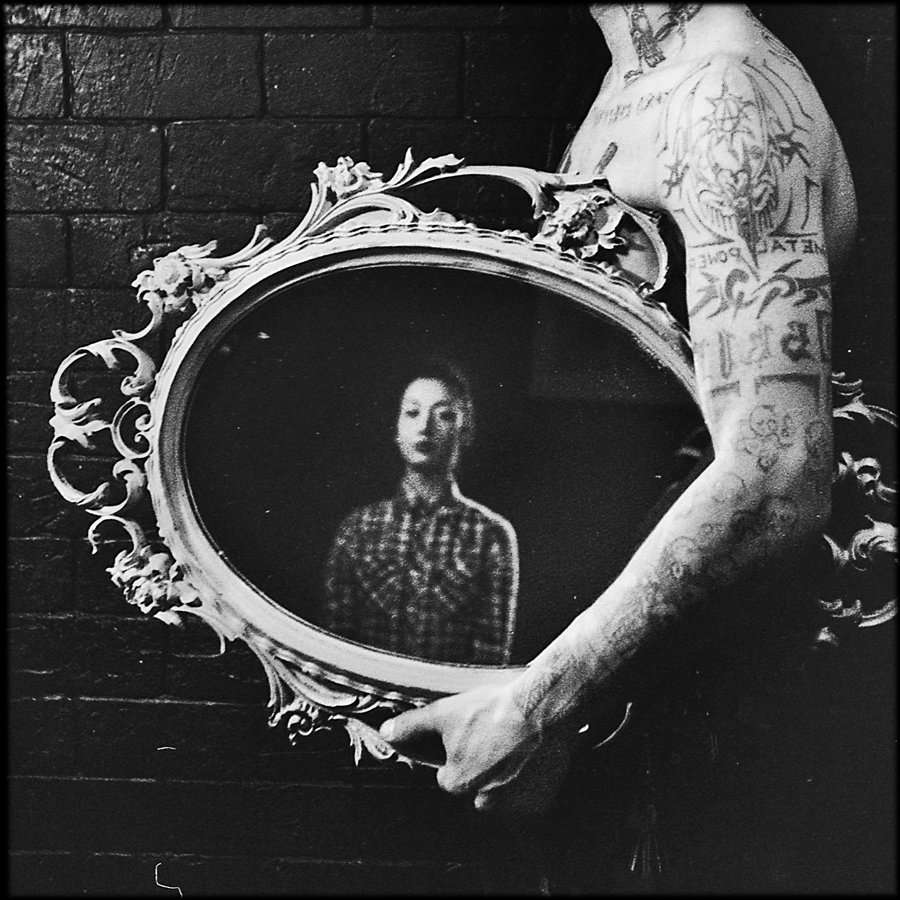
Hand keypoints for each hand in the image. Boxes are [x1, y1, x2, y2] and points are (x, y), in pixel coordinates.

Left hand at [380, 683, 576, 815]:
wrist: (543, 709)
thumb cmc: (494, 710)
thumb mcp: (446, 712)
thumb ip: (413, 726)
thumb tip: (386, 733)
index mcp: (457, 783)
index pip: (450, 775)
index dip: (460, 752)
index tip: (475, 735)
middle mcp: (484, 802)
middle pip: (476, 786)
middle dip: (484, 767)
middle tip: (497, 737)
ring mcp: (514, 806)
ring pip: (502, 793)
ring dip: (506, 776)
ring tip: (515, 744)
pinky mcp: (540, 803)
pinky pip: (529, 796)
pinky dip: (530, 781)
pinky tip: (531, 756)